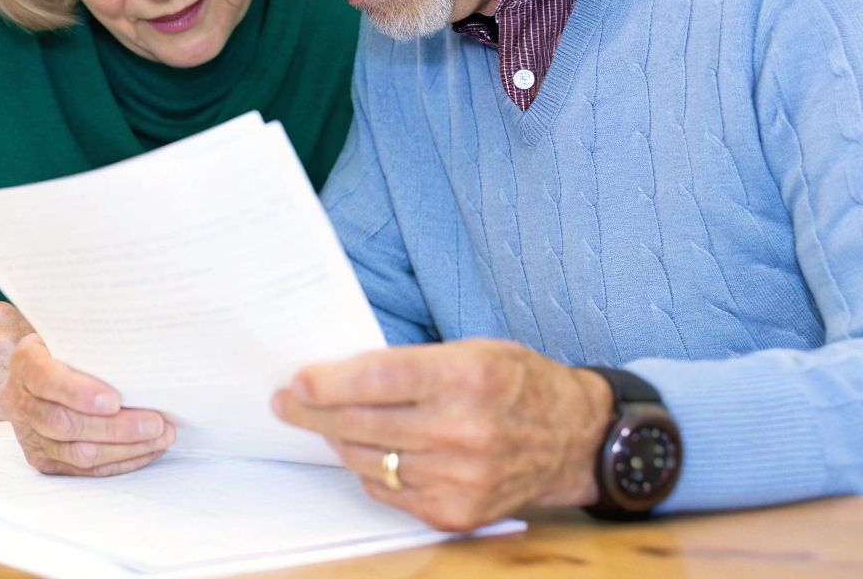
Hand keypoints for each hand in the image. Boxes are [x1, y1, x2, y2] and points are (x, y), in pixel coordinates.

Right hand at [0, 334, 174, 476]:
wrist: (38, 376)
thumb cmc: (67, 351)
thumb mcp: (72, 338)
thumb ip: (94, 346)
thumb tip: (142, 356)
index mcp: (25, 364)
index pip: (46, 380)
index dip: (79, 393)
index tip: (115, 400)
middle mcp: (20, 403)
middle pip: (64, 424)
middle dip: (115, 427)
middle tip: (156, 423)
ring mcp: (29, 437)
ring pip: (78, 453)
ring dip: (125, 449)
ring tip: (161, 437)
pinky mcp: (44, 461)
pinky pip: (85, 471)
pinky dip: (120, 462)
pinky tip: (146, 450)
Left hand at [272, 339, 611, 531]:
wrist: (575, 440)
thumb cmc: (517, 385)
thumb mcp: (472, 351)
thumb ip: (409, 362)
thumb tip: (336, 373)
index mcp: (467, 378)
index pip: (376, 378)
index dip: (327, 381)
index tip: (297, 379)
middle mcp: (463, 431)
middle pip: (362, 422)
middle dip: (313, 411)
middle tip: (287, 401)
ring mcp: (459, 478)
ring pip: (367, 459)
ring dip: (337, 439)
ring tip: (323, 422)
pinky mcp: (455, 512)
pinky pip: (388, 490)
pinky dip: (370, 469)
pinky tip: (367, 450)